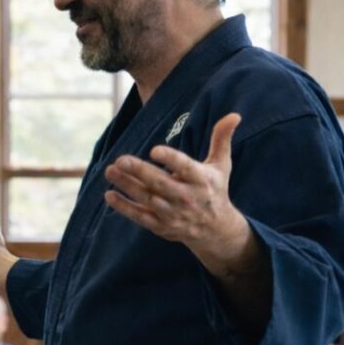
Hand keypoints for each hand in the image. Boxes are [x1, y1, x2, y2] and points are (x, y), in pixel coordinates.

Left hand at [103, 113, 253, 270]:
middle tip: (120, 159)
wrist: (216, 230)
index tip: (154, 150)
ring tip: (110, 170)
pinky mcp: (161, 225)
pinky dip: (124, 207)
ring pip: (147, 198)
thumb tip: (234, 115)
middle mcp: (187, 197)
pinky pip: (140, 216)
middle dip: (140, 172)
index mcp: (201, 179)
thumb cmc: (214, 189)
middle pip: (160, 184)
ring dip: (127, 185)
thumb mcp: (221, 165)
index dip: (170, 159)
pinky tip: (109, 195)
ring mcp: (173, 213)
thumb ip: (221, 139)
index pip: (185, 167)